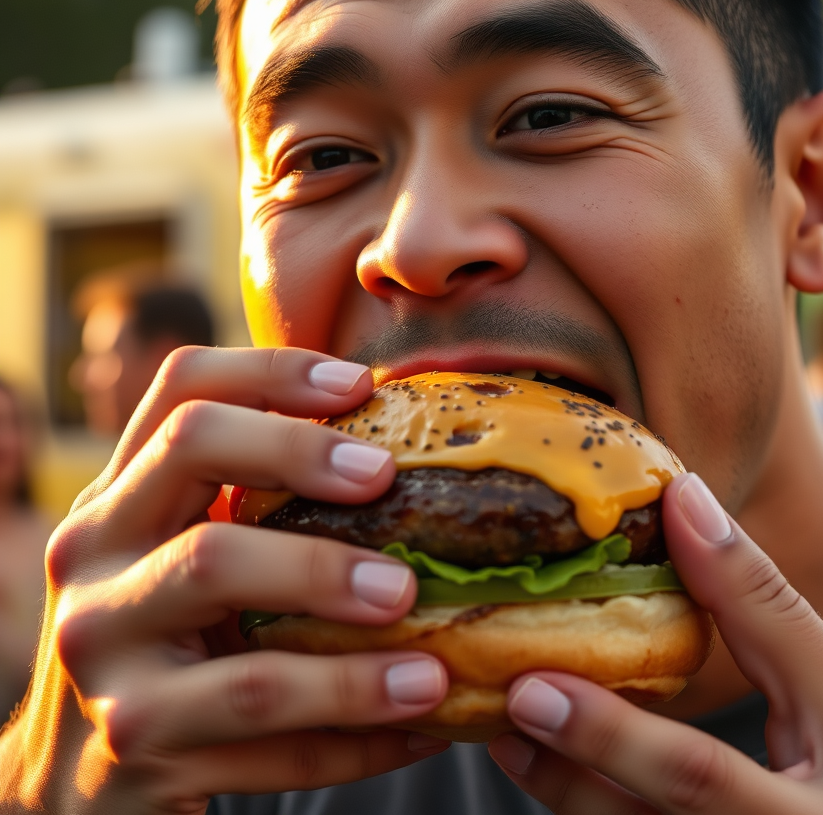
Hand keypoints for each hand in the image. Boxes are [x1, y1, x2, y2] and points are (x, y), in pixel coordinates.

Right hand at [0, 348, 449, 813]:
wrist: (70, 793)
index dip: (272, 370)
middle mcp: (95, 554)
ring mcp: (102, 651)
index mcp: (121, 497)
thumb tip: (412, 456)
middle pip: (191, 451)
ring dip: (348, 643)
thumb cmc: (169, 647)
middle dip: (299, 453)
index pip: (183, 389)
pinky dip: (353, 736)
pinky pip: (262, 733)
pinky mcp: (132, 746)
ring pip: (225, 593)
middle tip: (389, 481)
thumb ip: (256, 508)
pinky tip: (419, 727)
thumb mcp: (184, 560)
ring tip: (432, 665)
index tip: (362, 384)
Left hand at [488, 472, 822, 813]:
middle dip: (603, 737)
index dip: (714, 580)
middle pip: (693, 784)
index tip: (662, 512)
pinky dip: (593, 807)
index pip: (779, 651)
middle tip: (524, 689)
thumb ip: (781, 621)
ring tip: (505, 730)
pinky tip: (545, 772)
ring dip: (569, 786)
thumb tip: (691, 508)